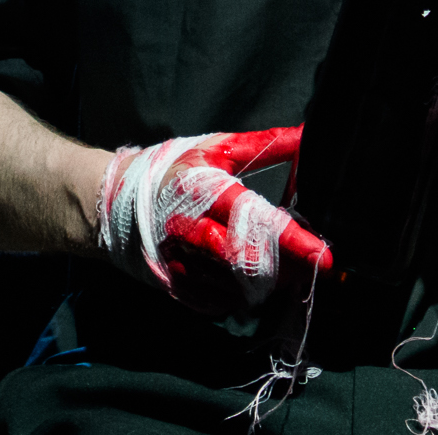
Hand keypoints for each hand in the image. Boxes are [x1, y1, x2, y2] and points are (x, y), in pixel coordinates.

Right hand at [97, 126, 330, 318]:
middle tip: (311, 269)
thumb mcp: (216, 148)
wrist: (113, 204)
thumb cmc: (172, 171)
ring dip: (267, 284)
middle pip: (248, 262)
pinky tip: (248, 279)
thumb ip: (265, 145)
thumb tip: (308, 135)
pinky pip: (221, 302)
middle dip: (285, 270)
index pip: (254, 220)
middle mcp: (190, 232)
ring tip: (285, 272)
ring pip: (238, 288)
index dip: (292, 240)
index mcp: (202, 192)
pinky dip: (242, 295)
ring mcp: (181, 264)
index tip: (323, 255)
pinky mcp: (176, 288)